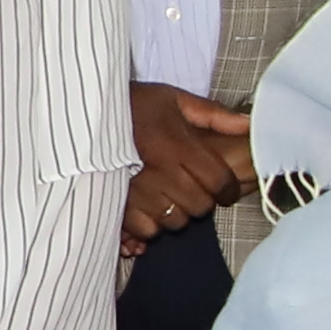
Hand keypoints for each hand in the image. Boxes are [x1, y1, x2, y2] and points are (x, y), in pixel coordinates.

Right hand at [125, 80, 257, 247]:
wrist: (83, 115)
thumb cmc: (132, 105)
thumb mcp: (172, 99)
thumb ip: (213, 114)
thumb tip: (247, 125)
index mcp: (177, 146)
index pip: (218, 182)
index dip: (229, 190)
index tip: (227, 190)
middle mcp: (160, 172)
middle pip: (200, 206)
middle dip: (203, 199)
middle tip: (193, 188)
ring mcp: (138, 192)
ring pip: (175, 220)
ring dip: (178, 212)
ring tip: (169, 196)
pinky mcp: (118, 206)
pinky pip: (148, 230)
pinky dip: (151, 223)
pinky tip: (149, 207)